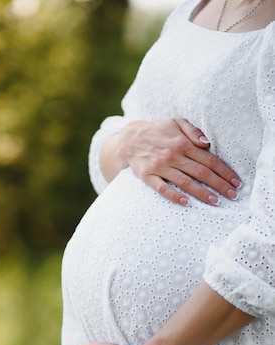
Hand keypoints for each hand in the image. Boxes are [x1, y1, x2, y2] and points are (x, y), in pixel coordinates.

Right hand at [116, 118, 240, 205]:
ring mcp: (160, 167)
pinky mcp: (148, 176)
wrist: (129, 139)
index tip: (235, 181)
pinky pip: (162, 188)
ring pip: (185, 182)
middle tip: (232, 195)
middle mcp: (173, 155)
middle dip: (219, 184)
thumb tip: (207, 143)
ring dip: (201, 193)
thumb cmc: (157, 131)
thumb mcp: (176, 122)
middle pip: (201, 172)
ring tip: (215, 201)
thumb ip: (193, 131)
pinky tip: (186, 202)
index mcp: (183, 143)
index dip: (224, 171)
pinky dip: (174, 196)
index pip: (209, 159)